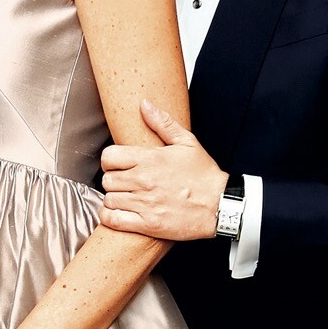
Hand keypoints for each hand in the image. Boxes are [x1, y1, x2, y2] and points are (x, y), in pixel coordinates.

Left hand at [99, 99, 227, 239]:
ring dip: (113, 198)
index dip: (110, 160)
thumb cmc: (203, 174)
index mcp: (150, 159)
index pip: (109, 156)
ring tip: (124, 197)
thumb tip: (144, 104)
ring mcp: (145, 204)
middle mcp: (144, 181)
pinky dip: (109, 217)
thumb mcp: (187, 142)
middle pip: (107, 179)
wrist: (220, 204)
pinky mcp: (148, 224)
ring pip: (109, 199)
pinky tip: (116, 213)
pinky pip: (113, 220)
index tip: (117, 164)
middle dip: (112, 180)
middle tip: (123, 182)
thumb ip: (163, 122)